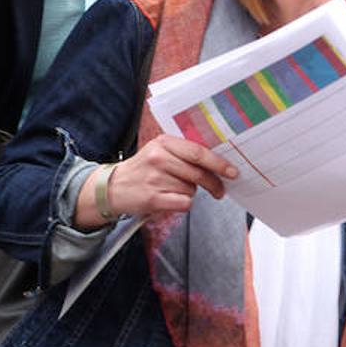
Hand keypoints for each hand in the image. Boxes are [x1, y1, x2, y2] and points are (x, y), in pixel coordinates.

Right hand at [74, 134, 237, 229]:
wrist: (112, 187)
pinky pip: (183, 203)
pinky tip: (170, 199)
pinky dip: (182, 204)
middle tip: (220, 191)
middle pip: (199, 173)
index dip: (218, 163)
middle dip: (214, 184)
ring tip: (173, 190)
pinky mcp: (152, 198)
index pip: (198, 152)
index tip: (232, 171)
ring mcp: (154, 178)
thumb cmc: (144, 169)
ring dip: (189, 193)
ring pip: (191, 189)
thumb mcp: (160, 151)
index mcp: (164, 142)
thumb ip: (185, 153)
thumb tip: (219, 163)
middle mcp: (159, 158)